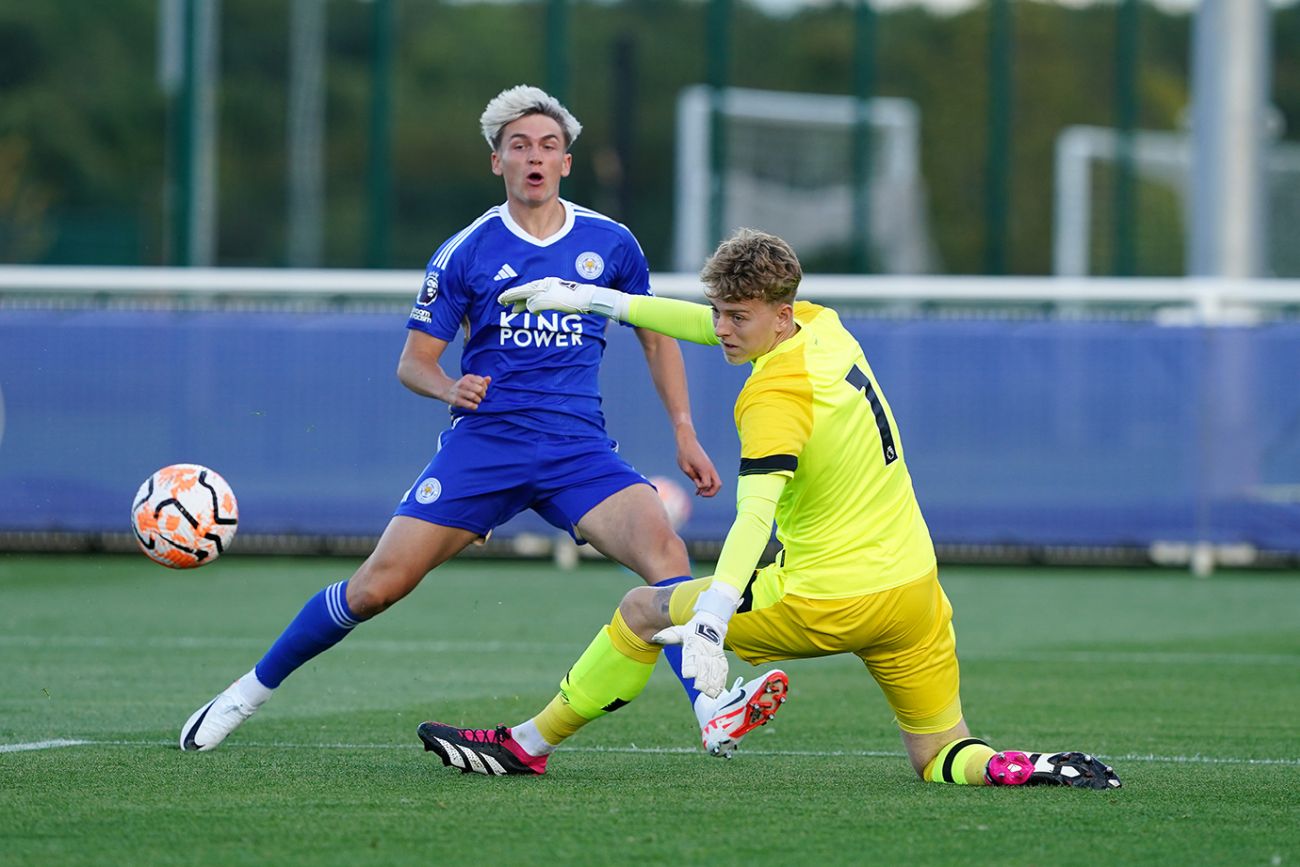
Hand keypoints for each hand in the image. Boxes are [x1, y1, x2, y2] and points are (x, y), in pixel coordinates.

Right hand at [445, 374, 489, 409]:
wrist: (447, 391)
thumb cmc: (464, 387)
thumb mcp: (472, 381)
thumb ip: (481, 380)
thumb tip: (489, 378)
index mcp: (468, 377)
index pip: (482, 381)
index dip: (485, 387)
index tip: (483, 390)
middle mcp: (463, 383)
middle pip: (479, 389)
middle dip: (483, 394)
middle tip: (481, 397)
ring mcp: (458, 391)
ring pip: (474, 396)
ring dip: (478, 400)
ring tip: (478, 401)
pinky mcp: (456, 400)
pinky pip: (468, 404)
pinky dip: (474, 406)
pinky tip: (474, 406)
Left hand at [498, 277, 627, 318]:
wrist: (587, 298)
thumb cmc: (578, 298)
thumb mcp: (563, 294)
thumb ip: (553, 297)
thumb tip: (544, 306)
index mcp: (548, 282)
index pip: (529, 287)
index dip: (518, 292)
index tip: (510, 297)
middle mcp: (544, 285)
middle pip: (523, 290)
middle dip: (511, 296)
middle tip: (500, 301)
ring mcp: (545, 292)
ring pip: (525, 297)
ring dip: (517, 305)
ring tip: (509, 310)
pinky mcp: (546, 299)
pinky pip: (533, 306)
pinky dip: (531, 310)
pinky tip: (532, 314)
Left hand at [650, 581, 739, 697]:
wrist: (710, 626)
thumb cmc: (690, 632)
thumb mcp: (678, 631)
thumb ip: (668, 636)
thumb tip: (655, 637)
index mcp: (694, 644)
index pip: (691, 656)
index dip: (690, 665)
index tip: (688, 674)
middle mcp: (705, 651)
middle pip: (704, 666)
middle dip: (702, 678)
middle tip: (699, 687)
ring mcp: (715, 656)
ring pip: (715, 671)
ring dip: (712, 683)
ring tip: (710, 694)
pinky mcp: (721, 660)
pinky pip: (722, 672)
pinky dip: (721, 682)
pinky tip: (718, 692)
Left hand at [675, 428, 721, 497]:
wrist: (687, 441)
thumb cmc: (684, 454)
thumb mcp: (685, 468)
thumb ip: (693, 477)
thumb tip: (699, 485)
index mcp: (704, 469)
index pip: (707, 484)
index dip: (700, 488)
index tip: (694, 484)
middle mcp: (710, 468)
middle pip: (718, 485)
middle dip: (711, 493)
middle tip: (701, 494)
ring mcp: (710, 467)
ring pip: (717, 482)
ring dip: (710, 489)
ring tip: (699, 492)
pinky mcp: (708, 466)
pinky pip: (712, 478)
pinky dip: (708, 484)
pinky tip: (698, 486)